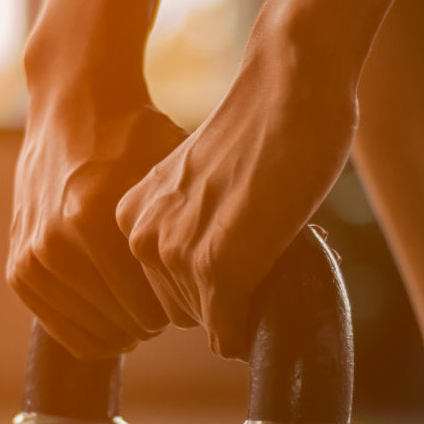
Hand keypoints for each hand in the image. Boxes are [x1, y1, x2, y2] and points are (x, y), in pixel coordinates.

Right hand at [8, 85, 186, 358]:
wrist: (72, 106)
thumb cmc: (135, 136)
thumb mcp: (173, 172)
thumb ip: (193, 229)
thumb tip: (231, 288)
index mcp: (94, 218)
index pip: (153, 310)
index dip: (182, 309)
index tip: (193, 292)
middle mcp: (56, 242)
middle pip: (126, 326)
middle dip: (155, 319)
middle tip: (169, 298)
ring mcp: (32, 258)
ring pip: (94, 335)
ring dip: (124, 326)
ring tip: (142, 301)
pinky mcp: (17, 269)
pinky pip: (60, 328)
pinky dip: (91, 328)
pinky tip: (114, 310)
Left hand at [116, 26, 356, 357]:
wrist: (290, 90)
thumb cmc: (262, 131)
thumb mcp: (202, 184)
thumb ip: (190, 223)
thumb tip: (207, 282)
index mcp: (133, 215)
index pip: (163, 289)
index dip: (211, 278)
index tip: (241, 242)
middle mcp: (142, 236)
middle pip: (184, 311)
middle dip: (225, 296)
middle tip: (262, 247)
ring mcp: (175, 253)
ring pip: (210, 324)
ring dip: (245, 303)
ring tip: (270, 246)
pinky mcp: (216, 267)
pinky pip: (229, 333)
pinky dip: (253, 326)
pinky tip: (275, 282)